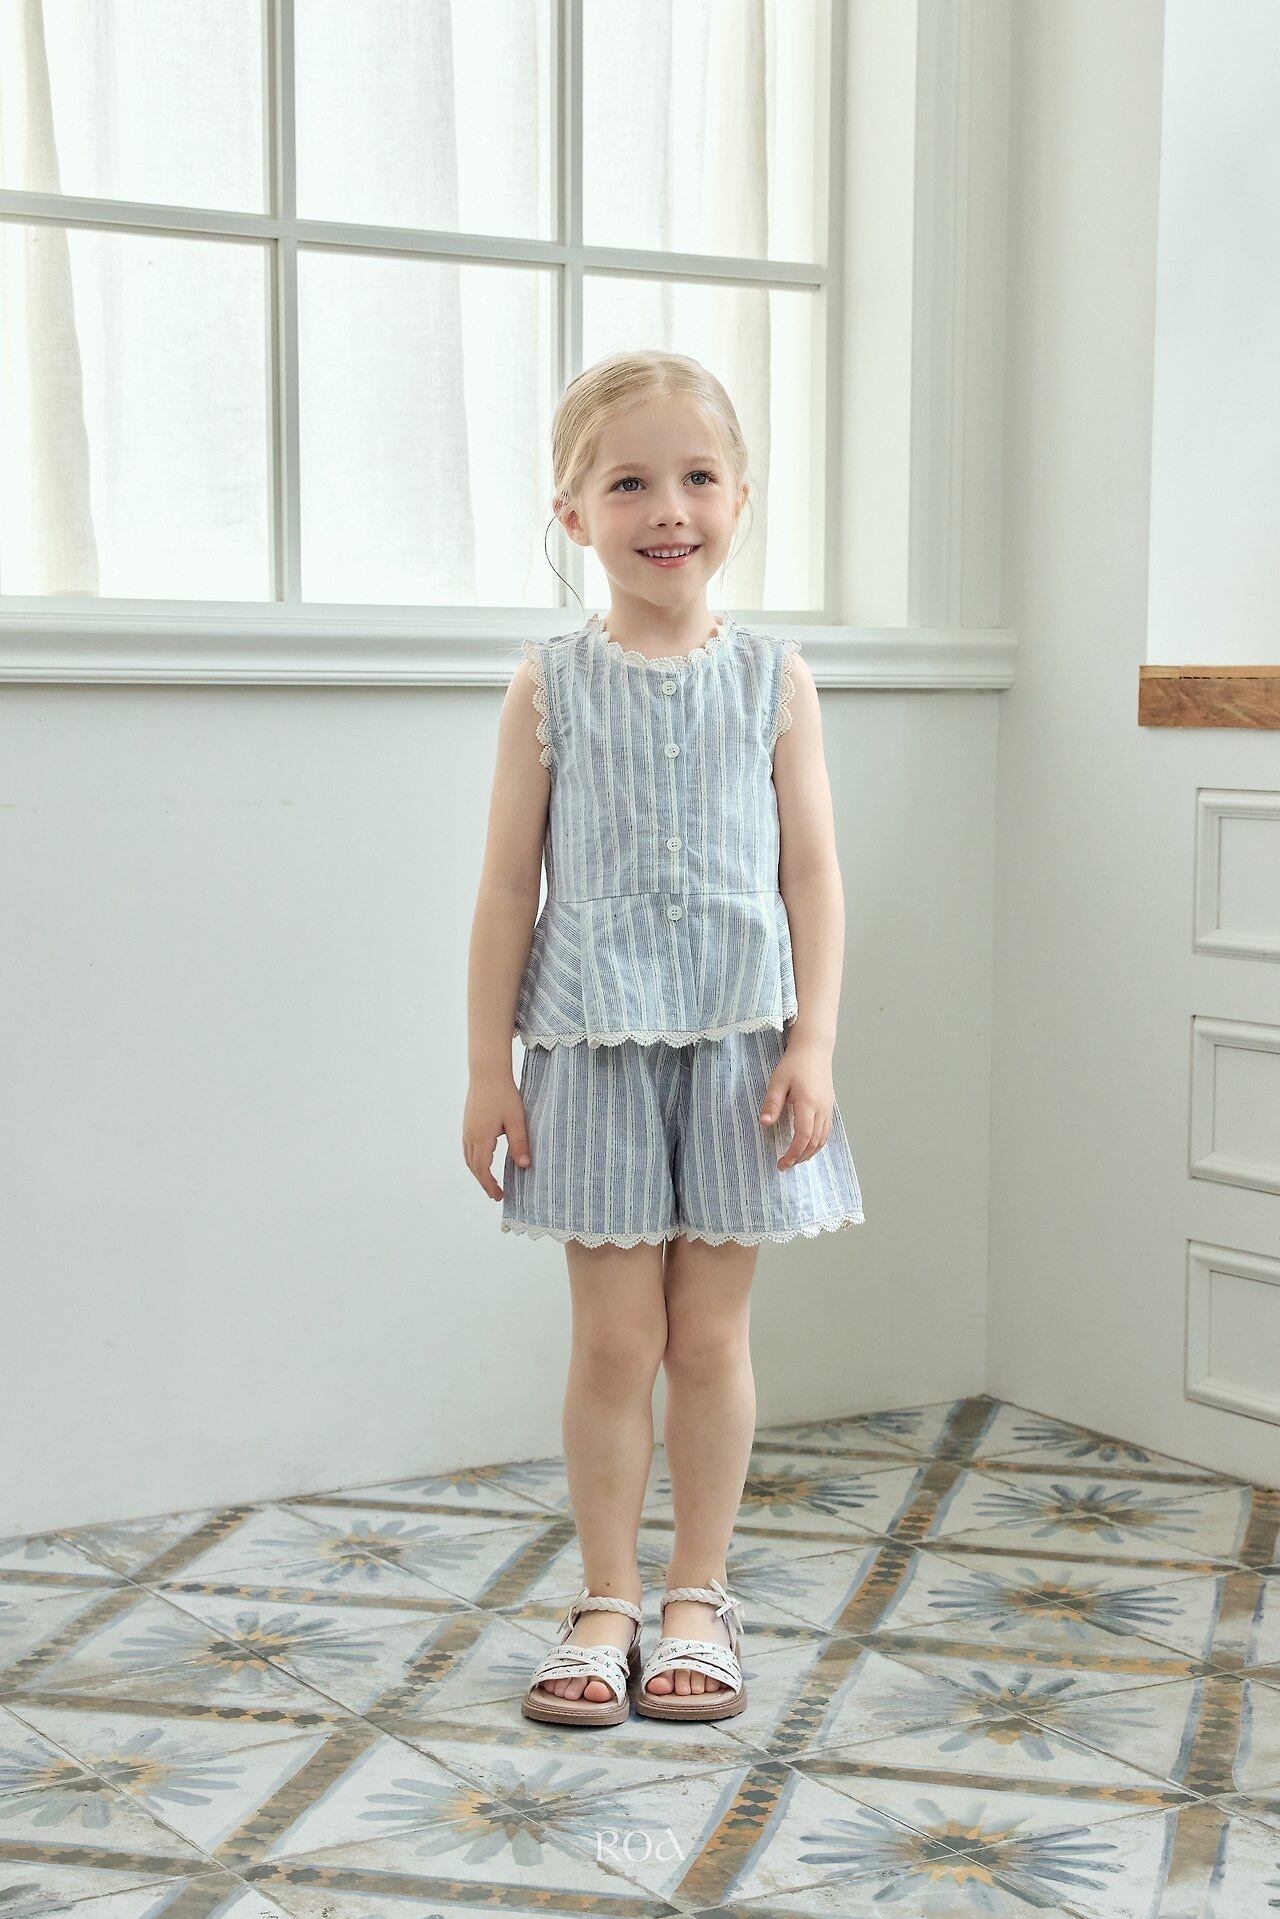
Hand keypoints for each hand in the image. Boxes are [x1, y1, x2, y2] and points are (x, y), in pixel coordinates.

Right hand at [463, 1072, 530, 1198]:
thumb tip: (525, 1166)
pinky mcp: (468, 1123)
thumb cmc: (504, 1094)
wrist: (487, 1073)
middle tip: (496, 1194)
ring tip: (490, 1181)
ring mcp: (467, 1129)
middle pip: (473, 1167)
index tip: (499, 1196)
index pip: (483, 1169)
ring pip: (468, 1158)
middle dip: (484, 1182)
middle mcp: (470, 1136)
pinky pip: (468, 1149)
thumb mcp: (516, 1120)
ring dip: (478, 1172)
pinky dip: (475, 1160)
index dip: (489, 1185)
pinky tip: (485, 1160)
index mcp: (481, 1138)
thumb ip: (520, 1143)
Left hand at [758, 1037, 834, 1169]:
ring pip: (822, 1139)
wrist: (814, 1049)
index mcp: (808, 1104)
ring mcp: (828, 1108)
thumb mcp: (778, 1081)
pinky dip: (817, 1143)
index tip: (781, 1163)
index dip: (793, 1153)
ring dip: (809, 1153)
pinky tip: (807, 1146)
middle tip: (784, 1165)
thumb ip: (772, 1103)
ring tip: (794, 1159)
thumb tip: (764, 1123)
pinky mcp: (829, 1106)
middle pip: (814, 1142)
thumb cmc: (794, 1064)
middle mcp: (822, 1109)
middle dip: (800, 1157)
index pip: (803, 1137)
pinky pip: (826, 1131)